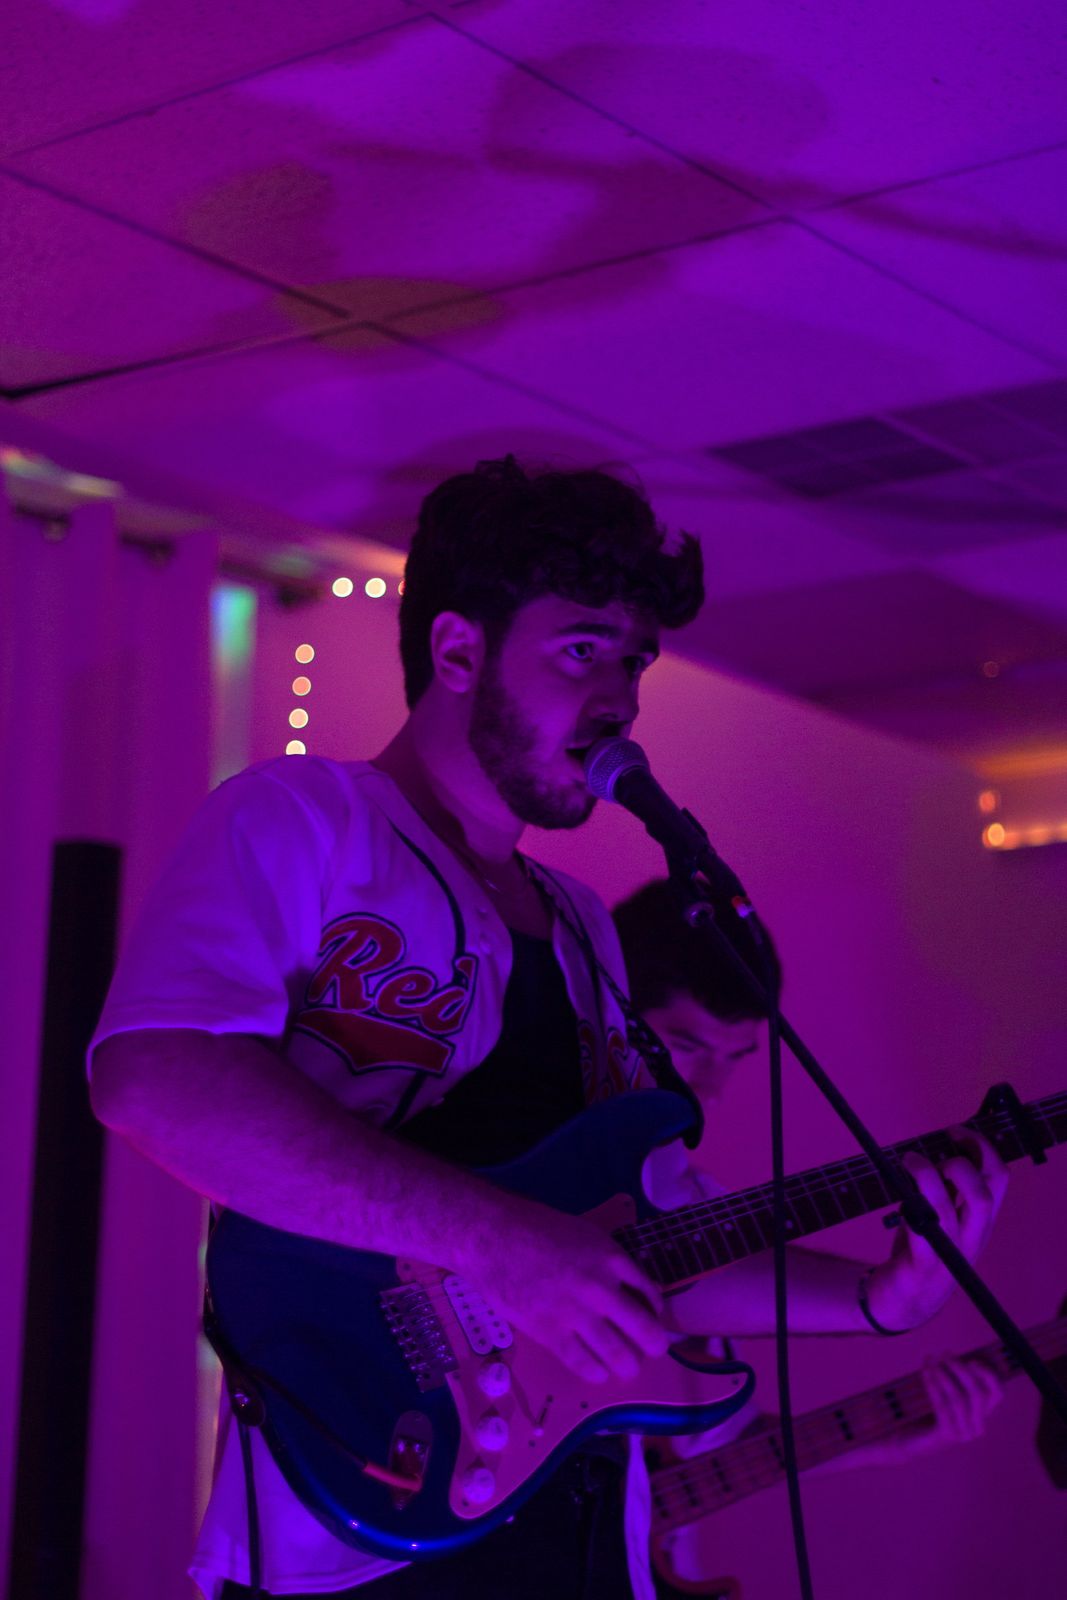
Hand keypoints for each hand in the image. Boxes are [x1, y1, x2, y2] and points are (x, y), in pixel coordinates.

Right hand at [458, 1195, 669, 1384]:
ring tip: (627, 1367)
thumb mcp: (585, 1235)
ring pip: (618, 1354)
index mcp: (612, 1259)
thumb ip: (610, 1262)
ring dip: (628, 1365)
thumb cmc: (537, 1229)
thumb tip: (635, 1290)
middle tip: (654, 1350)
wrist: (494, 1237)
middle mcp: (601, 1289)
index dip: (657, 1312)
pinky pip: (584, 1364)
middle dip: (655, 1345)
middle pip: (644, 1330)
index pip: (650, 1294)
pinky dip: (597, 1372)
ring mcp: (576, 1314)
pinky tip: (598, 1371)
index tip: (654, 1319)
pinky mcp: (551, 1333)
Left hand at [865, 1355, 1003, 1464]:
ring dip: (944, 1374)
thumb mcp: (947, 1396)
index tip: (971, 1360)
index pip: (997, 1394)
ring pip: (958, 1398)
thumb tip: (954, 1356)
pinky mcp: (947, 1435)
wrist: (909, 1442)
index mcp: (982, 1416)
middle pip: (977, 1393)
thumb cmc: (927, 1414)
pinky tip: (925, 1372)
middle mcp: (978, 1427)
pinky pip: (942, 1405)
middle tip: (944, 1353)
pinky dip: (933, 1385)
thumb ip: (956, 1381)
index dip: (988, 1375)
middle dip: (960, 1369)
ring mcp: (963, 1433)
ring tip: (931, 1360)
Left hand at [866, 1128, 1007, 1331]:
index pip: (999, 1179)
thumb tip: (936, 1146)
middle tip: (933, 1151)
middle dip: (963, 1161)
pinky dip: (911, 1205)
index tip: (956, 1132)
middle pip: (985, 1192)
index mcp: (980, 1221)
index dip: (982, 1148)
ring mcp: (950, 1252)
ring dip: (928, 1177)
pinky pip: (922, 1231)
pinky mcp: (924, 1264)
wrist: (903, 1301)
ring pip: (951, 1210)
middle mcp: (972, 1236)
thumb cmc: (920, 1248)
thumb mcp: (939, 1214)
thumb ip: (943, 1187)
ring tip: (909, 1161)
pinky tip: (900, 1196)